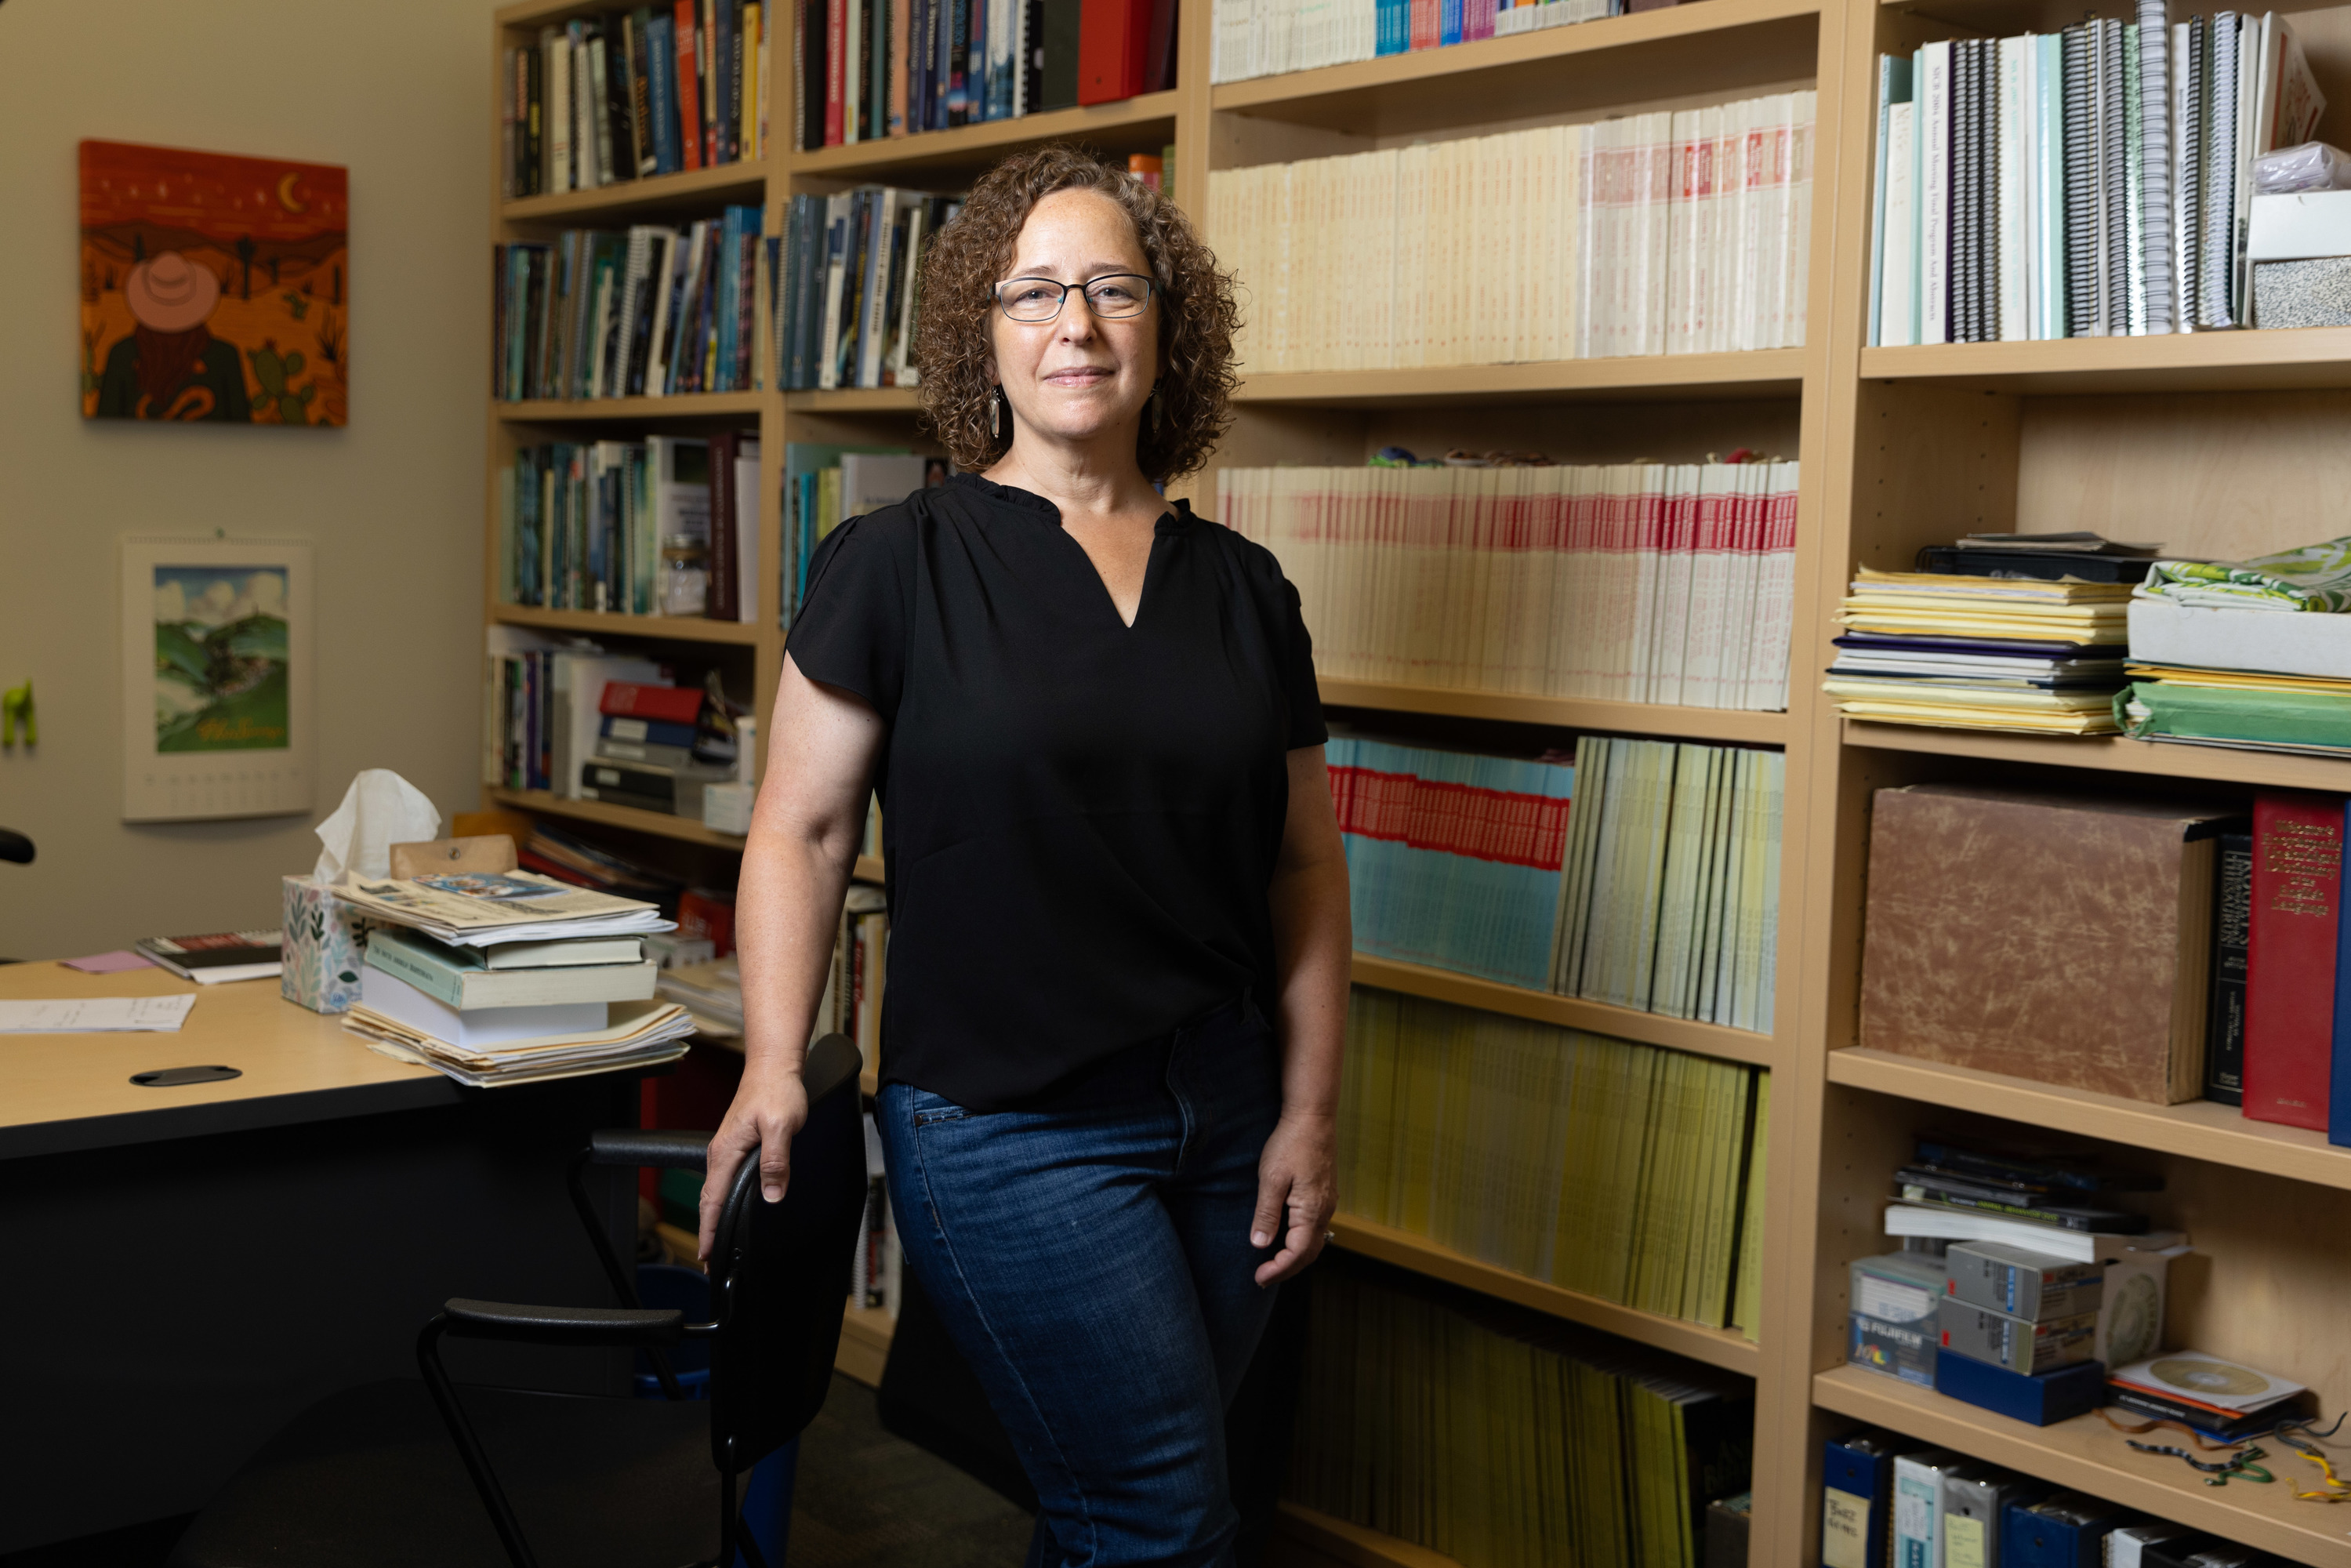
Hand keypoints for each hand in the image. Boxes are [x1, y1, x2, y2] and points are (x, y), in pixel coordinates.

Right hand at [697, 1066, 809, 1264]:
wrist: (773, 1067)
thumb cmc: (776, 1091)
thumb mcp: (782, 1127)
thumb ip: (775, 1161)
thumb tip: (771, 1194)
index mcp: (726, 1152)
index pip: (713, 1200)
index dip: (710, 1229)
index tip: (707, 1255)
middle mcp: (720, 1153)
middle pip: (708, 1200)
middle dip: (707, 1230)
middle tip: (709, 1260)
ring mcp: (726, 1149)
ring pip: (714, 1190)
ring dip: (713, 1216)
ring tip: (716, 1241)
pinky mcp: (734, 1145)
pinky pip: (723, 1179)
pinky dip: (721, 1199)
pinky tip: (728, 1206)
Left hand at [1250, 1111, 1335, 1286]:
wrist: (1313, 1116)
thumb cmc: (1291, 1143)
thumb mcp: (1271, 1178)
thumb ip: (1267, 1213)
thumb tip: (1260, 1244)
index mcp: (1312, 1210)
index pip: (1297, 1254)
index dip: (1278, 1270)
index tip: (1259, 1277)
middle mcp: (1325, 1210)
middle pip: (1310, 1253)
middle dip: (1287, 1268)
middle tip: (1263, 1276)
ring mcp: (1328, 1202)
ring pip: (1314, 1240)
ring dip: (1294, 1255)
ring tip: (1272, 1261)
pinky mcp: (1325, 1193)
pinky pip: (1315, 1226)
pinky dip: (1300, 1239)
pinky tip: (1285, 1235)